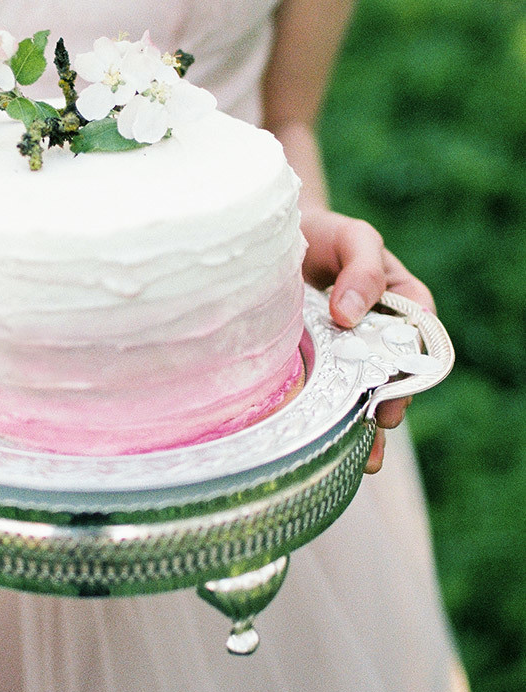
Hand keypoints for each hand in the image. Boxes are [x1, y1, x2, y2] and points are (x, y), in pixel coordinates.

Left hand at [299, 208, 434, 473]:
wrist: (276, 239)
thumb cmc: (326, 234)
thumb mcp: (352, 237)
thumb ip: (361, 269)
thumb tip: (349, 314)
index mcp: (402, 306)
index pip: (416, 344)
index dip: (409, 372)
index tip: (393, 395)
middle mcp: (377, 336)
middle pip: (391, 379)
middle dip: (387, 409)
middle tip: (374, 431)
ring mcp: (344, 354)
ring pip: (358, 395)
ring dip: (360, 426)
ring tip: (357, 458)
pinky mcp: (312, 365)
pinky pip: (322, 394)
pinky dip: (322, 419)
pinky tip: (316, 443)